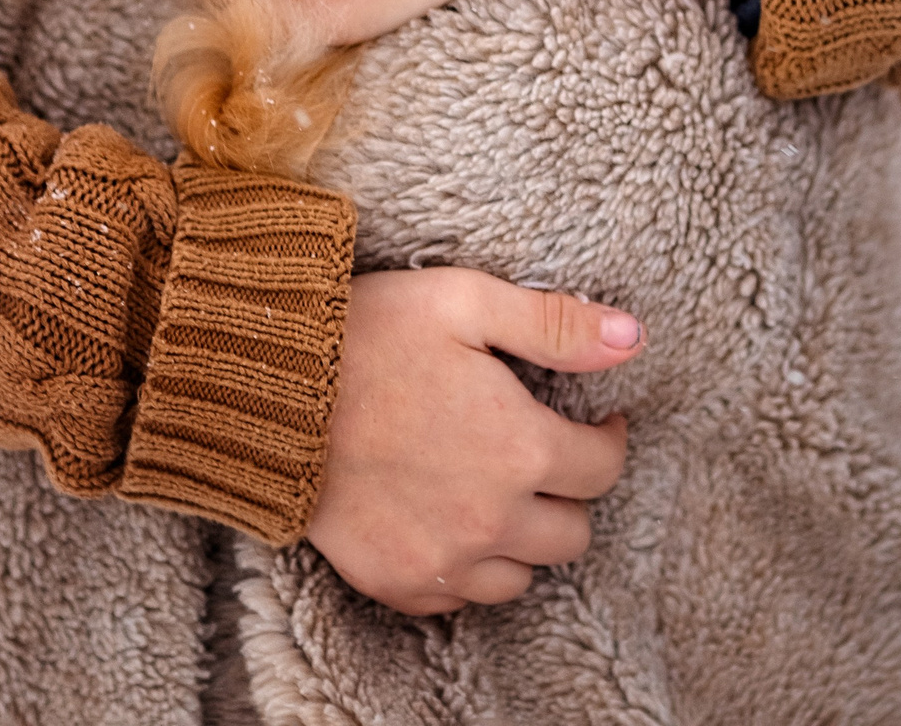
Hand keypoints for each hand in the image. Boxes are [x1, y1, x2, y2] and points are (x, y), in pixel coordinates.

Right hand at [307, 268, 640, 613]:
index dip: (607, 438)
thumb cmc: (367, 334)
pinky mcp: (393, 580)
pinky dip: (466, 569)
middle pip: (572, 534)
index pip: (603, 468)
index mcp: (520, 449)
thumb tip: (634, 339)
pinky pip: (457, 599)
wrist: (266, 387)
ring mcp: (441, 558)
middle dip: (569, 493)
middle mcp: (491, 517)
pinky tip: (450, 523)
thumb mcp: (467, 302)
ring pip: (521, 577)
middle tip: (542, 453)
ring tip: (499, 491)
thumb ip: (556, 325)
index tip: (594, 418)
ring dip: (522, 539)